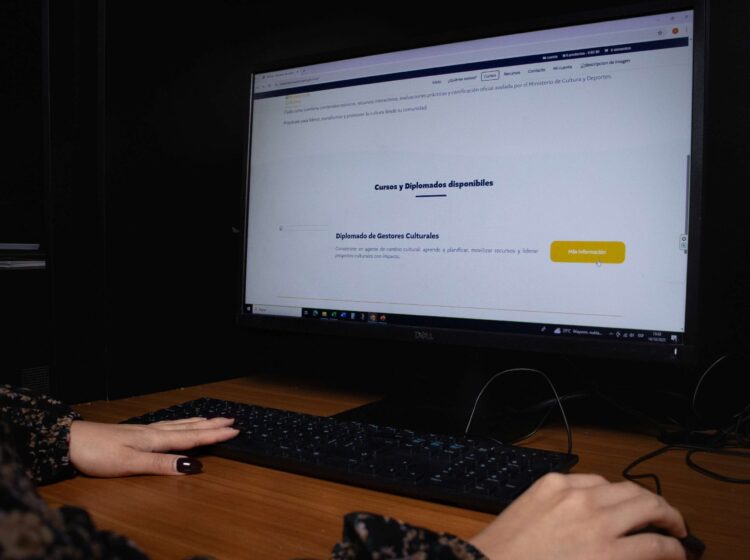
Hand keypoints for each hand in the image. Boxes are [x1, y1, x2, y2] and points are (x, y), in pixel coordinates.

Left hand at [69, 417, 238, 476]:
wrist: (70, 440)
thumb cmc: (98, 452)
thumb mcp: (131, 463)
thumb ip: (162, 464)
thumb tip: (193, 466)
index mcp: (155, 439)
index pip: (191, 438)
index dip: (213, 436)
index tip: (234, 431)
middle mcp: (153, 432)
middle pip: (188, 428)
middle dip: (211, 426)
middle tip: (232, 421)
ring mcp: (143, 432)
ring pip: (178, 426)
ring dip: (197, 423)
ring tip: (212, 419)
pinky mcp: (134, 434)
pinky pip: (166, 426)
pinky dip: (179, 424)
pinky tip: (177, 425)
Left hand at [469, 473, 687, 559]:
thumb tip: (640, 556)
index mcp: (606, 553)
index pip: (659, 546)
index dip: (676, 552)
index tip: (680, 555)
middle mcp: (594, 518)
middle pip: (649, 506)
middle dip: (670, 517)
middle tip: (675, 528)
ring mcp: (572, 495)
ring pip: (624, 486)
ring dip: (641, 499)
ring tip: (646, 510)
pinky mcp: (551, 483)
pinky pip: (591, 478)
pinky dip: (606, 488)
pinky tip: (607, 498)